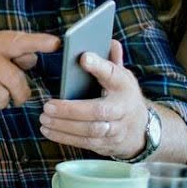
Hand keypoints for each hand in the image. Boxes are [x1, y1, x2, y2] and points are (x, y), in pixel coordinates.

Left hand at [37, 38, 149, 157]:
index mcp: (124, 87)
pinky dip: (65, 138)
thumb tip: (110, 42)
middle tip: (48, 105)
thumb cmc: (123, 97)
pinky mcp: (107, 145)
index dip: (100, 66)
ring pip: (90, 131)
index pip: (114, 74)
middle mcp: (122, 110)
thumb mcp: (122, 78)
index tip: (83, 57)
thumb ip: (112, 62)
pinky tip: (48, 130)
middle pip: (98, 111)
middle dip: (72, 110)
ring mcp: (116, 130)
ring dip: (64, 126)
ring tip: (44, 118)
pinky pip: (85, 143)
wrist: (142, 130)